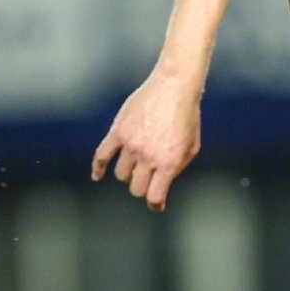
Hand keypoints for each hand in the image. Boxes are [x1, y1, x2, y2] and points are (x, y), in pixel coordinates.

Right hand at [92, 69, 202, 210]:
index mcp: (168, 163)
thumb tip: (164, 184)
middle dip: (142, 188)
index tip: (156, 204)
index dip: (155, 203)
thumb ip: (178, 168)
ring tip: (136, 166)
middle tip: (147, 181)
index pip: (155, 196)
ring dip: (128, 175)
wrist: (174, 87)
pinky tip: (97, 176)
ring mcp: (131, 145)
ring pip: (121, 174)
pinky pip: (101, 156)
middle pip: (136, 188)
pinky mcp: (118, 131)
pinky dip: (97, 168)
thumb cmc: (187, 116)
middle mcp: (148, 157)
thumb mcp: (192, 146)